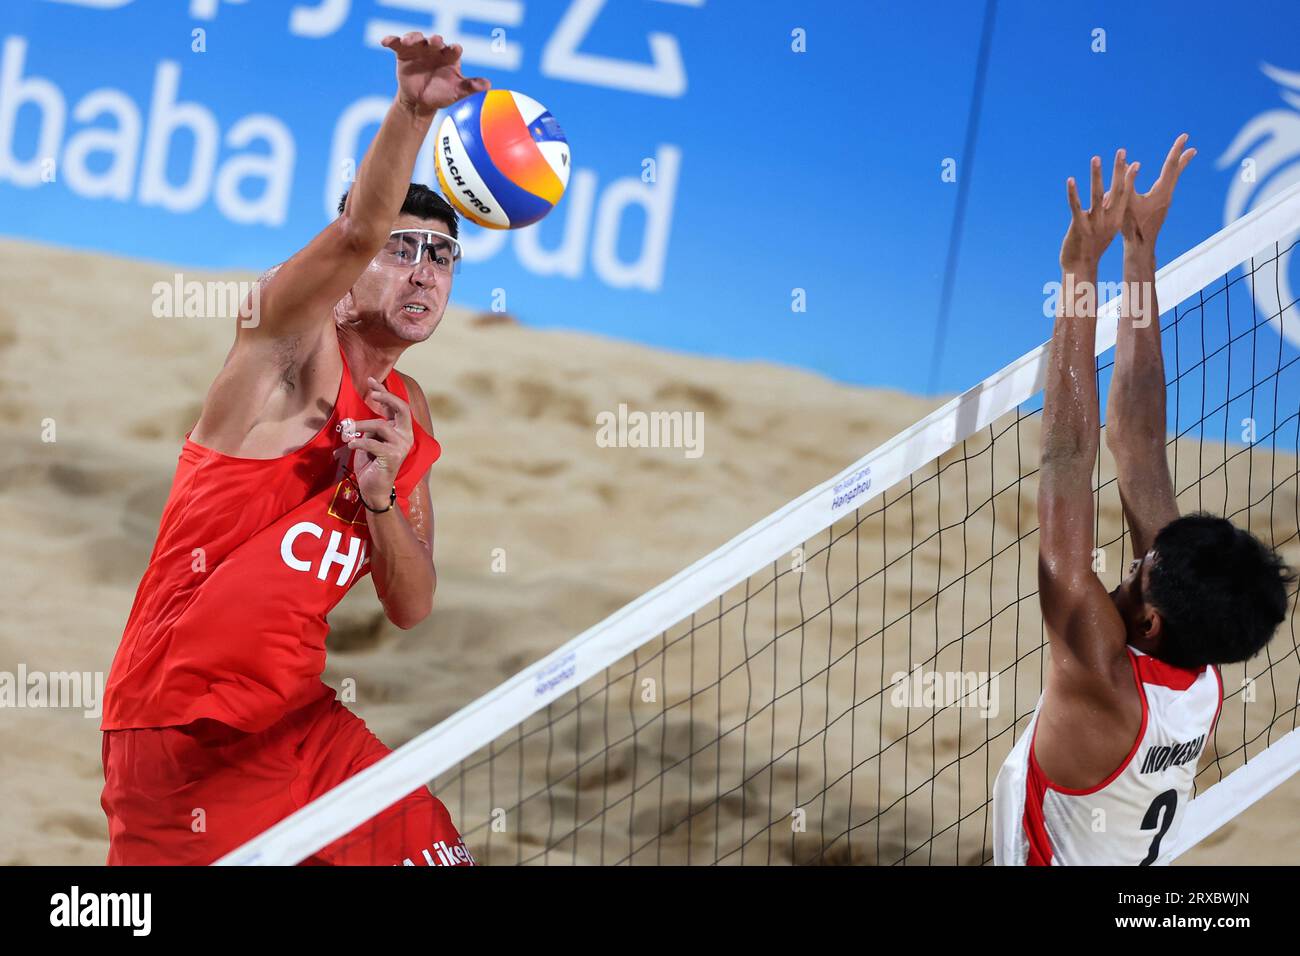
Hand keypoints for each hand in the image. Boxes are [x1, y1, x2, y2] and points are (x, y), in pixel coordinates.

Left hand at [347, 377, 414, 507]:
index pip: (396, 406)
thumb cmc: (371, 463)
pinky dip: (359, 442)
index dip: (384, 392)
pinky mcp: (393, 456)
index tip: (371, 380)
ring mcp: (401, 446)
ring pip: (380, 426)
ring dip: (361, 426)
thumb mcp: (370, 439)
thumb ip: (370, 427)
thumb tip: (357, 414)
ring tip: (347, 433)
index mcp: (401, 430)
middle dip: (387, 397)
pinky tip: (350, 444)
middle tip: (372, 393)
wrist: (374, 489)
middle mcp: (405, 436)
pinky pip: (372, 443)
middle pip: (402, 408)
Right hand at [381, 32, 489, 116]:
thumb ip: (470, 87)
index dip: (454, 49)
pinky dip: (391, 40)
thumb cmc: (442, 94)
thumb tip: (488, 85)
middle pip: (434, 41)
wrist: (420, 101)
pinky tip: (385, 41)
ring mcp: (418, 49)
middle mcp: (434, 49)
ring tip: (408, 41)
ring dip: (412, 37)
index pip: (453, 50)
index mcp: (449, 56)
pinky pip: (397, 43)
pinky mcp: (403, 52)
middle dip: (434, 40)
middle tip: (434, 41)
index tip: (456, 50)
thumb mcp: (456, 92)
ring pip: (415, 38)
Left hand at [1060, 149, 1138, 269]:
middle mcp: (1108, 219)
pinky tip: (1071, 180)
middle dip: (1118, 170)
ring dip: (1097, 175)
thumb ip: (1109, 210)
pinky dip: (1073, 193)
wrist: (1080, 267)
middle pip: (1116, 190)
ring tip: (1096, 158)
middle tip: (1121, 151)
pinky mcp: (1079, 227)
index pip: (1125, 194)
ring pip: (1097, 195)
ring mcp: (1094, 223)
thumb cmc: (1093, 246)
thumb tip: (1111, 192)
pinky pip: (1076, 207)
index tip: (1135, 162)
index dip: (1129, 178)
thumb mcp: (1106, 228)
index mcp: (1116, 219)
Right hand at [1123, 133, 1195, 248]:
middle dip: (1183, 157)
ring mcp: (1165, 202)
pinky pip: (1167, 187)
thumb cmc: (1132, 225)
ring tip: (1185, 158)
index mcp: (1161, 191)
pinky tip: (1164, 181)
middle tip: (1193, 147)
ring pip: (1173, 179)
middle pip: (1177, 171)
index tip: (1184, 136)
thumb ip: (1127, 181)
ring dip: (1178, 167)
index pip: (1170, 165)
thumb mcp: (1126, 201)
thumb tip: (1130, 162)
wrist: (1141, 247)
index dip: (1176, 149)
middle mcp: (1167, 195)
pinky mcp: (1161, 207)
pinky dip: (1169, 177)